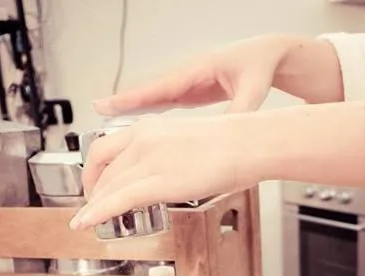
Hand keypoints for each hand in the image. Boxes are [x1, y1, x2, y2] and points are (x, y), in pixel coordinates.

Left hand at [70, 114, 251, 229]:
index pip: (106, 147)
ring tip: (87, 222)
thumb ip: (173, 156)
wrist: (252, 143)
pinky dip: (96, 213)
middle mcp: (143, 139)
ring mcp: (149, 159)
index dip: (93, 171)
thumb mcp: (192, 143)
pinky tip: (84, 223)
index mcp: (151, 127)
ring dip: (93, 206)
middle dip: (92, 191)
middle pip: (102, 168)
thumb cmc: (236, 145)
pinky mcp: (159, 181)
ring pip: (107, 186)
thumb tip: (174, 173)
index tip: (93, 185)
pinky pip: (117, 200)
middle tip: (91, 207)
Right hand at [93, 34, 341, 116]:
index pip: (160, 86)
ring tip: (107, 117)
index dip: (135, 97)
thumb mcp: (253, 89)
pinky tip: (135, 126)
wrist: (268, 56)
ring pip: (154, 98)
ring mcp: (188, 85)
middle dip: (123, 102)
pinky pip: (164, 104)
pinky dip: (148, 113)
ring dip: (132, 109)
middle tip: (97, 109)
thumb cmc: (260, 65)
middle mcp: (187, 76)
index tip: (111, 103)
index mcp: (198, 70)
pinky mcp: (192, 94)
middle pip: (149, 91)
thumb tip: (230, 130)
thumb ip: (240, 110)